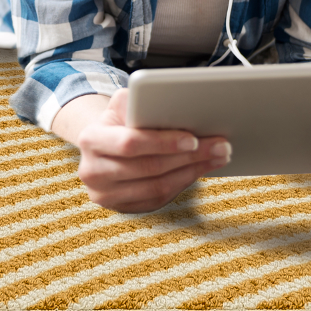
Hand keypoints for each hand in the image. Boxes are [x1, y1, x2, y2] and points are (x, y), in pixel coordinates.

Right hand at [75, 88, 231, 212]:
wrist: (101, 145)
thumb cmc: (118, 120)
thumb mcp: (122, 103)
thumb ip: (140, 102)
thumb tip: (174, 106)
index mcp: (91, 139)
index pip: (131, 143)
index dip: (164, 142)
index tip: (194, 139)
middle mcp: (93, 171)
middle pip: (149, 167)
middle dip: (188, 157)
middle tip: (219, 146)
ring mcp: (105, 194)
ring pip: (157, 186)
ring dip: (192, 171)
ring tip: (217, 156)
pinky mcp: (121, 208)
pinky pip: (158, 198)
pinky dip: (183, 182)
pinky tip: (200, 169)